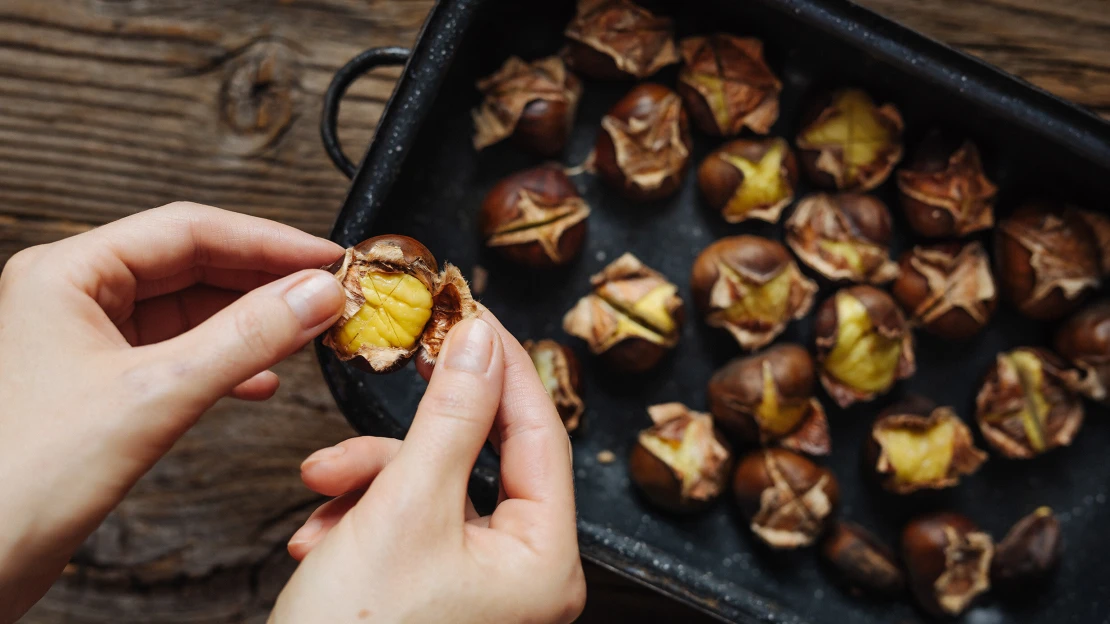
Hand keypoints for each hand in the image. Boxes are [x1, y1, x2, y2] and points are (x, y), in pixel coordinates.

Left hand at [0, 203, 345, 621]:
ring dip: (251, 321)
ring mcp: (86, 340)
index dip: (267, 240)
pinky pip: (179, 352)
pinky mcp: (102, 383)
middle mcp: (74, 296)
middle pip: (192, 264)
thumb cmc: (26, 479)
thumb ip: (246, 338)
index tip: (327, 258)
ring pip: (190, 310)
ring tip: (307, 330)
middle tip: (328, 292)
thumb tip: (315, 295)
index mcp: (66, 273)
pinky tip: (262, 380)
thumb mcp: (158, 396)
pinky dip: (226, 361)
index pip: (187, 230)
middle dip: (264, 280)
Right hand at [272, 310, 586, 622]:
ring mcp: (474, 589)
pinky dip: (356, 520)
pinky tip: (314, 541)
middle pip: (475, 460)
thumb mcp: (405, 508)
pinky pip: (401, 527)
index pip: (540, 433)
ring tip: (318, 494)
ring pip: (427, 490)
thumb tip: (479, 340)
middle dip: (408, 436)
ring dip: (367, 481)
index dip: (504, 366)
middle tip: (389, 375)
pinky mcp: (427, 595)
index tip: (470, 312)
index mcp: (543, 561)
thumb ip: (450, 416)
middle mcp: (520, 576)